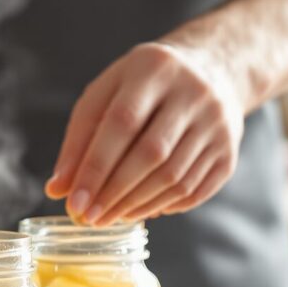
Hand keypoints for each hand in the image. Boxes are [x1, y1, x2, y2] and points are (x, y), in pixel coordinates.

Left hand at [46, 41, 245, 224]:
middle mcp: (193, 93)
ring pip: (175, 176)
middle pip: (151, 153)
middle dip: (114, 192)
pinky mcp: (230, 151)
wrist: (211, 73)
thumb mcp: (106, 95)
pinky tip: (140, 212)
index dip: (96, 167)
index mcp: (154, 68)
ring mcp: (217, 123)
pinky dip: (163, 206)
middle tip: (89, 218)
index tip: (74, 202)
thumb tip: (58, 189)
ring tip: (109, 217)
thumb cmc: (142, 87)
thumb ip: (79, 139)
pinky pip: (196, 190)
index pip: (122, 123)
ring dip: (137, 204)